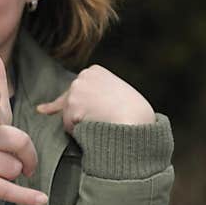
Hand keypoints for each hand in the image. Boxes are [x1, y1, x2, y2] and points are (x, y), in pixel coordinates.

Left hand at [36, 64, 155, 133]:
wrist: (136, 123)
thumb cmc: (134, 111)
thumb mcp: (119, 90)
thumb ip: (101, 91)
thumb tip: (82, 102)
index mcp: (94, 71)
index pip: (80, 88)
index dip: (87, 102)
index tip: (98, 109)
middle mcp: (81, 78)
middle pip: (71, 100)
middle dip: (80, 111)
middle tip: (100, 118)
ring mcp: (75, 93)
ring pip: (69, 114)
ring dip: (79, 123)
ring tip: (100, 124)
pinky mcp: (71, 110)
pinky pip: (70, 127)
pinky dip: (78, 133)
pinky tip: (94, 130)